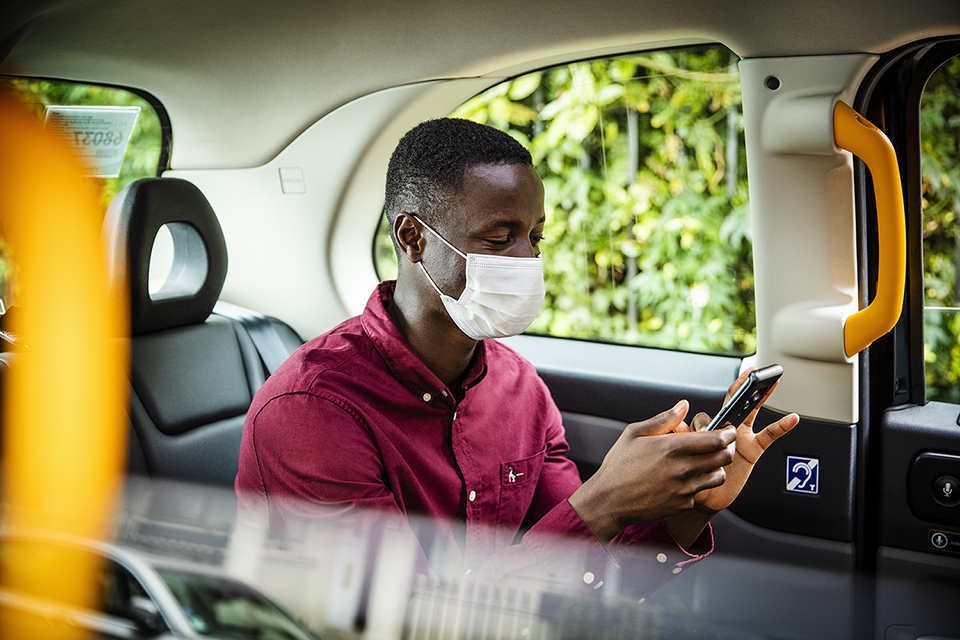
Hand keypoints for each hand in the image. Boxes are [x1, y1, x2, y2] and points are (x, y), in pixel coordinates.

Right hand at [568, 400, 736, 544]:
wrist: (609, 500)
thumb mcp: (634, 433)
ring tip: (704, 462)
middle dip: (727, 448)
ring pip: (718, 476)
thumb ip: (664, 419)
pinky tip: (683, 479)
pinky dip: (697, 484)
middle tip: (721, 445)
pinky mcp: (683, 504)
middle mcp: (683, 468)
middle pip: (724, 457)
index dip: (727, 432)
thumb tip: (683, 406)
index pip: (716, 439)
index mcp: (672, 447)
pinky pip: (701, 491)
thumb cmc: (619, 466)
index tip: (727, 430)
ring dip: (716, 467)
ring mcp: (685, 488)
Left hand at [675, 367, 799, 513]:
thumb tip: (677, 425)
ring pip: (753, 413)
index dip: (730, 389)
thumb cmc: (693, 472)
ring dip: (762, 397)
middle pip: (738, 402)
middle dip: (746, 385)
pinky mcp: (753, 450)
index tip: (740, 374)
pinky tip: (792, 418)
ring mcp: (741, 438)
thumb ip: (681, 437)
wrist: (704, 497)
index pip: (721, 403)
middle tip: (755, 370)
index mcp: (710, 425)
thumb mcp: (684, 452)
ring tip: (772, 382)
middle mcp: (727, 428)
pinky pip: (769, 436)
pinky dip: (781, 427)